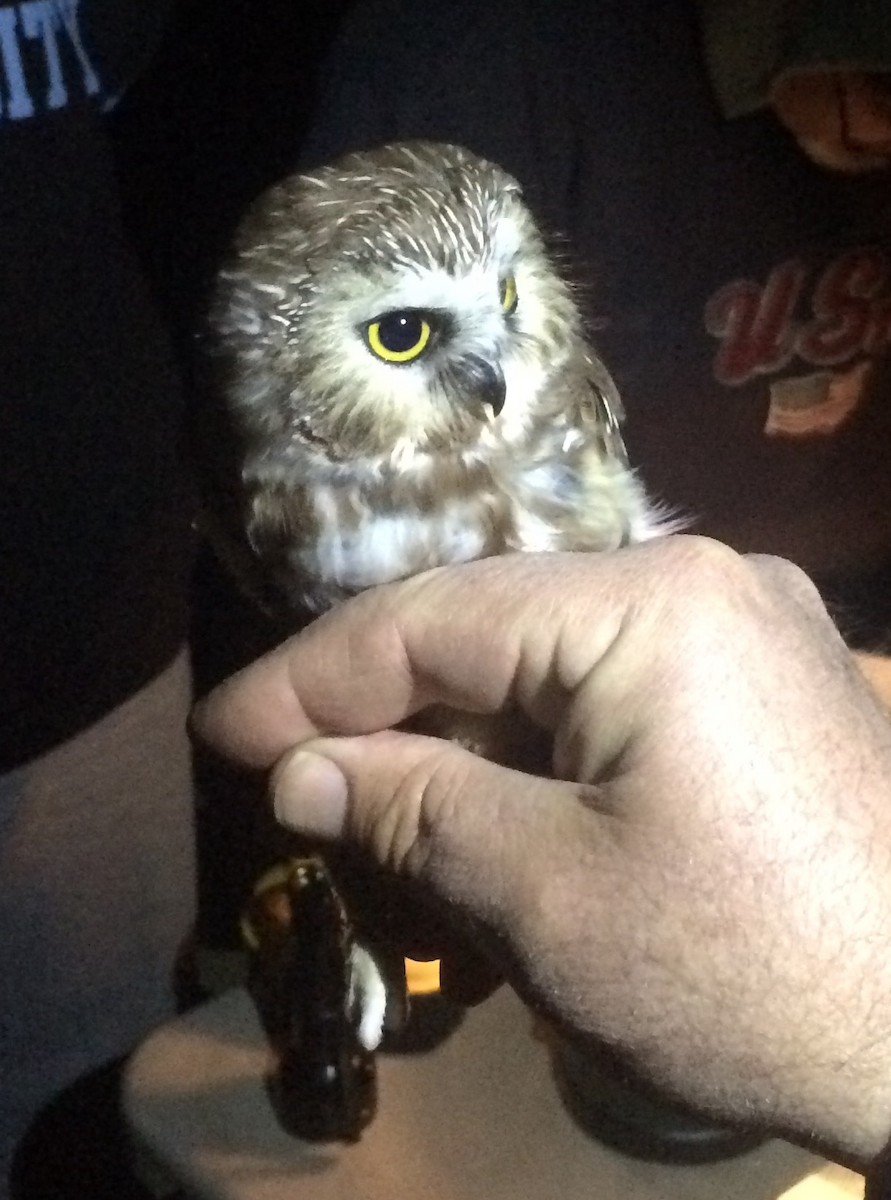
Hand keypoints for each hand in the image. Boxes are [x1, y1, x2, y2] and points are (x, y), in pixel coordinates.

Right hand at [193, 536, 890, 1166]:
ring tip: (367, 786)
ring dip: (456, 723)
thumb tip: (295, 771)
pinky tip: (483, 789)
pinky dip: (534, 738)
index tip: (222, 730)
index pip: (436, 617)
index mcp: (651, 605)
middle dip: (382, 699)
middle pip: (494, 625)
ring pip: (551, 656)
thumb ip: (412, 808)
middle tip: (283, 761)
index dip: (313, 676)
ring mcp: (746, 627)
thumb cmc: (741, 973)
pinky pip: (612, 686)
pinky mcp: (765, 683)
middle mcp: (704, 579)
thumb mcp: (548, 896)